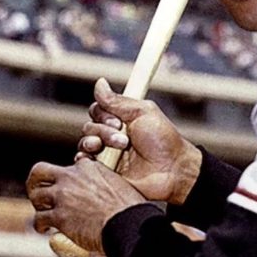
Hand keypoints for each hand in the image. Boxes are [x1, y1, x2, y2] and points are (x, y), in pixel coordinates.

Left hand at [27, 158, 147, 252]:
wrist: (129, 226)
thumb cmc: (130, 210)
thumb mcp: (119, 185)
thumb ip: (105, 183)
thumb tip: (101, 195)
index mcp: (89, 166)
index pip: (70, 166)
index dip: (67, 178)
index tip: (69, 189)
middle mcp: (72, 176)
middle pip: (40, 171)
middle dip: (36, 182)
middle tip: (39, 193)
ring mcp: (64, 195)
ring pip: (37, 196)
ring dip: (39, 205)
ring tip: (43, 214)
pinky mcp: (59, 216)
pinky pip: (40, 219)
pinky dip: (40, 225)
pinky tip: (45, 230)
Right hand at [77, 78, 201, 204]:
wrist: (172, 171)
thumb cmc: (164, 142)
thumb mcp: (142, 113)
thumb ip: (117, 100)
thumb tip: (100, 82)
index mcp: (121, 121)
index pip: (97, 111)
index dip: (103, 114)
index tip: (118, 121)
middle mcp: (112, 137)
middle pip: (89, 127)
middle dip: (103, 131)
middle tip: (124, 140)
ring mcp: (107, 155)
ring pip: (85, 143)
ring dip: (95, 143)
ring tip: (117, 150)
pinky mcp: (105, 173)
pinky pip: (84, 164)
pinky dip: (84, 159)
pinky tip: (93, 160)